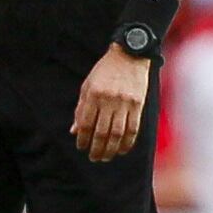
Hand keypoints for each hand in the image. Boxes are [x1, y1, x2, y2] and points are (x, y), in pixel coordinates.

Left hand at [70, 44, 151, 162]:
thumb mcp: (88, 85)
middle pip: (101, 132)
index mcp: (94, 94)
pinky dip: (127, 143)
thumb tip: (74, 131)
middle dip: (96, 148)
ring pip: (117, 134)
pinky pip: (133, 129)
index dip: (83, 138)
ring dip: (110, 149)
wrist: (130, 55)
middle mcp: (109, 100)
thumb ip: (81, 108)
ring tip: (105, 157)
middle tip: (93, 157)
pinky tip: (121, 150)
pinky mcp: (138, 104)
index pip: (86, 123)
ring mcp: (125, 103)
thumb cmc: (105, 70)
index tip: (81, 147)